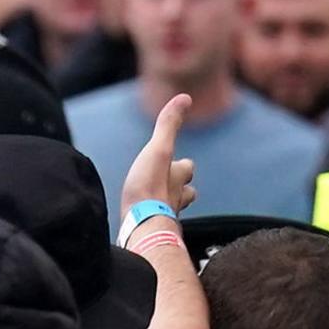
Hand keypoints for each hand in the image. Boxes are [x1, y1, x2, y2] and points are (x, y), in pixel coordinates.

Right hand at [121, 93, 197, 220]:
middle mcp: (175, 198)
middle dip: (182, 187)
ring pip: (172, 209)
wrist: (141, 226)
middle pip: (186, 193)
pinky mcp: (151, 231)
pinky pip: (155, 224)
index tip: (183, 162)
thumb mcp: (158, 149)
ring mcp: (165, 216)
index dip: (184, 164)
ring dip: (168, 204)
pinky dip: (152, 220)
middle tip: (175, 184)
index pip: (187, 167)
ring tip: (160, 203)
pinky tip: (146, 222)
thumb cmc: (149, 186)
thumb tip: (185, 97)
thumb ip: (169, 125)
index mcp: (177, 177)